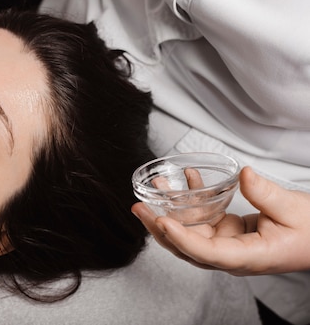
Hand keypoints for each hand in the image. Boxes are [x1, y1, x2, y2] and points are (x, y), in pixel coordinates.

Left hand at [132, 167, 309, 274]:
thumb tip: (244, 176)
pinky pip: (202, 218)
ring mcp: (227, 244)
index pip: (207, 253)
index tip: (162, 221)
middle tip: (139, 207)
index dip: (181, 238)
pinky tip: (188, 180)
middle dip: (160, 226)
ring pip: (190, 231)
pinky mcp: (226, 232)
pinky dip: (192, 200)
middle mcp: (232, 255)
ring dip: (171, 209)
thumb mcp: (293, 209)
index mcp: (248, 257)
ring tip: (156, 187)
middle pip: (187, 246)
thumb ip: (266, 194)